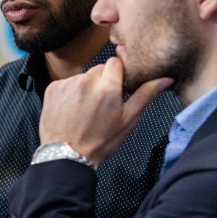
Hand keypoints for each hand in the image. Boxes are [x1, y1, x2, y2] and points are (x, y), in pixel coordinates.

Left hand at [39, 57, 172, 164]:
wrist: (66, 156)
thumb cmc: (98, 142)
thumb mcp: (127, 120)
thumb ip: (145, 95)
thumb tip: (163, 79)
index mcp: (108, 87)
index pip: (116, 62)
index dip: (118, 74)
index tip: (117, 87)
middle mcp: (86, 81)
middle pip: (99, 69)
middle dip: (102, 82)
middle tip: (101, 103)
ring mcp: (67, 84)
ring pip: (82, 77)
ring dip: (85, 88)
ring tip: (85, 110)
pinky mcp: (52, 89)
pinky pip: (66, 84)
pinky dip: (70, 93)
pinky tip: (72, 110)